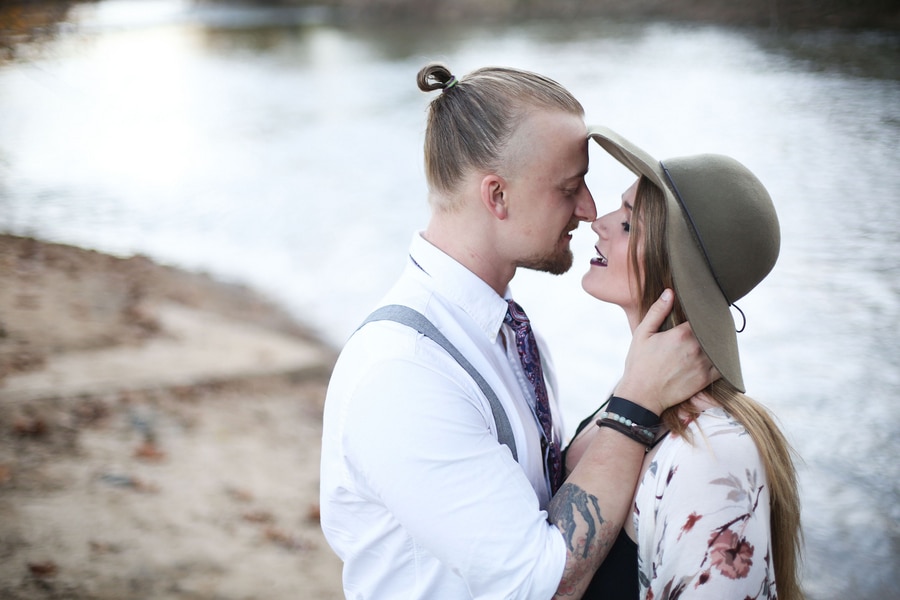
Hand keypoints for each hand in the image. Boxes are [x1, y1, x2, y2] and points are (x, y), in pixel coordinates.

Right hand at [614, 289, 718, 414]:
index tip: (702, 308)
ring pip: (720, 347)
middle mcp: (695, 348)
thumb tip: (669, 292)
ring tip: (718, 335)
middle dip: (712, 325)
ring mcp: (702, 365)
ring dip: (719, 341)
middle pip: (713, 330)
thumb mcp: (642, 334)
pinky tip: (719, 355)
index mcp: (681, 334)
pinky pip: (722, 367)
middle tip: (714, 319)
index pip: (701, 316)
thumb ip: (657, 311)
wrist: (641, 395)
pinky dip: (723, 360)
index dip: (702, 312)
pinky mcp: (705, 379)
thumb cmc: (639, 363)